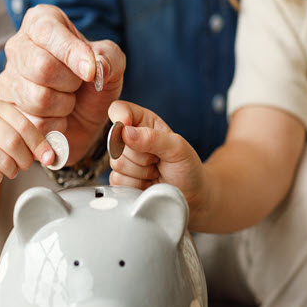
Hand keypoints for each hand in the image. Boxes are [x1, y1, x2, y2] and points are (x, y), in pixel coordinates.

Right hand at [0, 4, 125, 163]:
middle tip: (77, 84)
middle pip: (42, 67)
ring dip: (64, 105)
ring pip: (39, 98)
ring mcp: (7, 79)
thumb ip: (110, 57)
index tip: (90, 71)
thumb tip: (96, 66)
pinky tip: (57, 116)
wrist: (83, 118)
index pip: (48, 32)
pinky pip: (35, 122)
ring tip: (67, 99)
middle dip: (70, 82)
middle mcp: (17, 46)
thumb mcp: (111, 64)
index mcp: (40, 22)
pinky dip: (56, 124)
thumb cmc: (92, 82)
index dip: (72, 54)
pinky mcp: (7, 110)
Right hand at [0, 99, 54, 190]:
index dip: (39, 144)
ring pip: (4, 161)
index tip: (49, 157)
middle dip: (25, 159)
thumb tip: (50, 156)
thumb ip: (32, 141)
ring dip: (12, 170)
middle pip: (14, 143)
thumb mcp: (13, 134)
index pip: (24, 126)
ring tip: (8, 168)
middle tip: (24, 164)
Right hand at [107, 101, 209, 216]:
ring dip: (140, 172)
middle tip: (158, 160)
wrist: (190, 196)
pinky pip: (117, 180)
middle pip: (116, 142)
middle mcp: (130, 139)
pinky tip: (148, 184)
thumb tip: (126, 132)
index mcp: (143, 122)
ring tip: (155, 171)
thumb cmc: (187, 167)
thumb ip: (154, 138)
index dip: (120, 117)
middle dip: (140, 155)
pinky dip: (136, 185)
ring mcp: (124, 160)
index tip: (127, 127)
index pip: (120, 110)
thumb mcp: (178, 148)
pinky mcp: (121, 180)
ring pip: (117, 163)